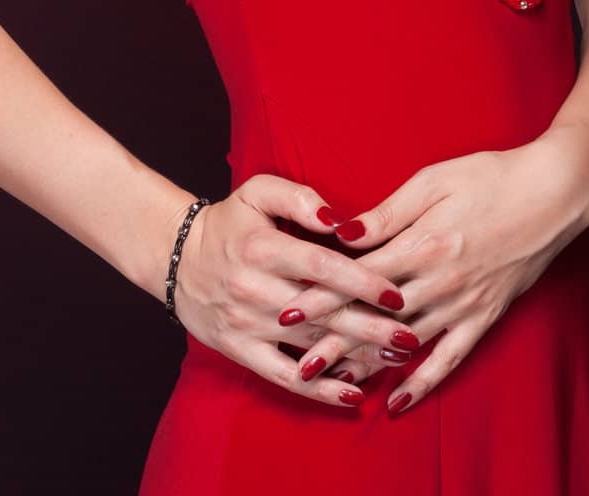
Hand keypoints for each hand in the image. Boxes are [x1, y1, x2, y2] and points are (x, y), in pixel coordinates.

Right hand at [171, 173, 409, 409]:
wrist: (175, 257)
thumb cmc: (229, 222)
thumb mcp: (257, 192)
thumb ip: (298, 197)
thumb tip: (338, 220)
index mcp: (264, 247)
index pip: (322, 267)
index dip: (363, 282)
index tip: (398, 294)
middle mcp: (256, 288)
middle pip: (324, 312)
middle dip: (372, 327)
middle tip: (412, 336)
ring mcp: (248, 323)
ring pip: (311, 345)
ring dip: (357, 357)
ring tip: (398, 361)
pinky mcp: (240, 350)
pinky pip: (284, 376)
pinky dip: (319, 389)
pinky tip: (353, 395)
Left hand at [288, 139, 588, 412]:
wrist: (552, 194)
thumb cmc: (489, 176)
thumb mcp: (432, 181)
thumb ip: (387, 213)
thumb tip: (343, 232)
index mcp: (423, 243)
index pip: (359, 276)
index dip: (323, 295)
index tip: (289, 311)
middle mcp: (440, 281)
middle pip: (376, 317)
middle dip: (335, 340)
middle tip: (299, 362)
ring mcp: (464, 303)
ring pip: (406, 343)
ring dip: (368, 364)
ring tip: (332, 383)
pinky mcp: (485, 316)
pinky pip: (450, 357)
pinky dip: (424, 382)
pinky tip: (398, 401)